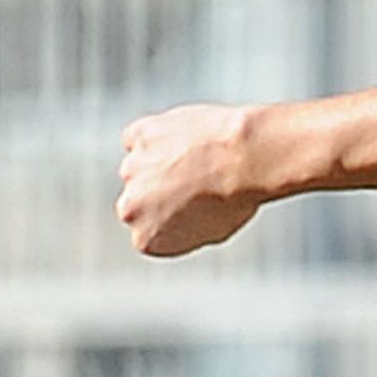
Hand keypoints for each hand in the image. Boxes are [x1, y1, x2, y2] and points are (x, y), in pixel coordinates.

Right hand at [116, 102, 265, 257]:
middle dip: (161, 191)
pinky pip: (141, 137)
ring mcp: (131, 170)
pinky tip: (185, 138)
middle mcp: (131, 209)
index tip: (197, 207)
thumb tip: (178, 213)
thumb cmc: (237, 198)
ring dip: (159, 162)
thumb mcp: (214, 230)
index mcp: (146, 240)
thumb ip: (183, 227)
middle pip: (140, 200)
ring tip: (197, 159)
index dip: (176, 216)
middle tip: (196, 181)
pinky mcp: (138, 136)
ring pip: (140, 166)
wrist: (245, 159)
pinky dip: (157, 135)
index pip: (151, 230)